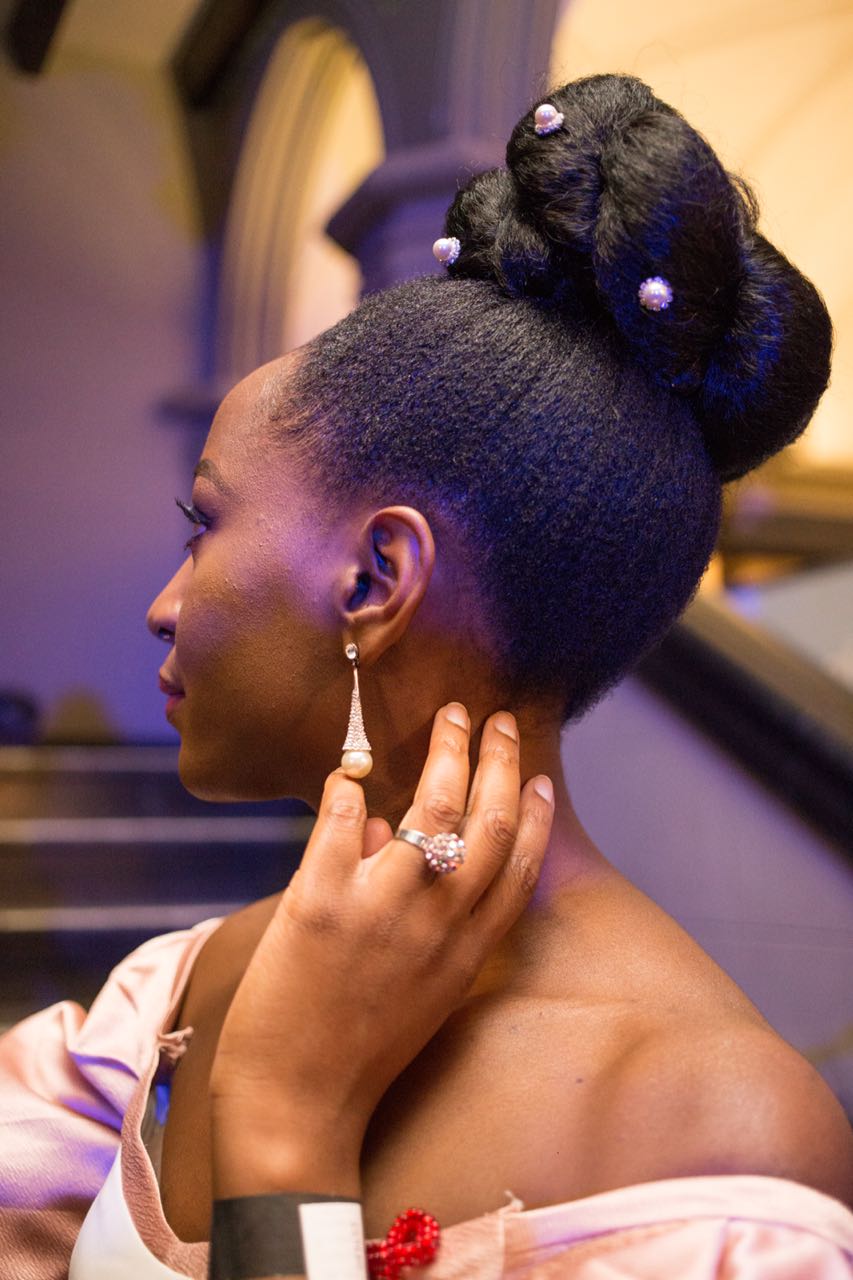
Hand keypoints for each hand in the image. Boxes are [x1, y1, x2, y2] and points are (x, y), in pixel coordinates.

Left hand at [209, 705, 553, 1196]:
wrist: (296, 1107)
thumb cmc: (357, 1054)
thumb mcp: (417, 993)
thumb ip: (423, 921)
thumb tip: (387, 832)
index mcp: (465, 951)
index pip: (517, 867)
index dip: (532, 815)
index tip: (535, 774)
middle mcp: (437, 924)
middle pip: (487, 824)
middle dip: (498, 762)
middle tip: (497, 719)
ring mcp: (382, 910)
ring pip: (431, 809)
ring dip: (446, 752)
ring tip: (450, 716)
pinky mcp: (321, 905)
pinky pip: (341, 824)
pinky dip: (346, 788)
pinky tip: (350, 766)